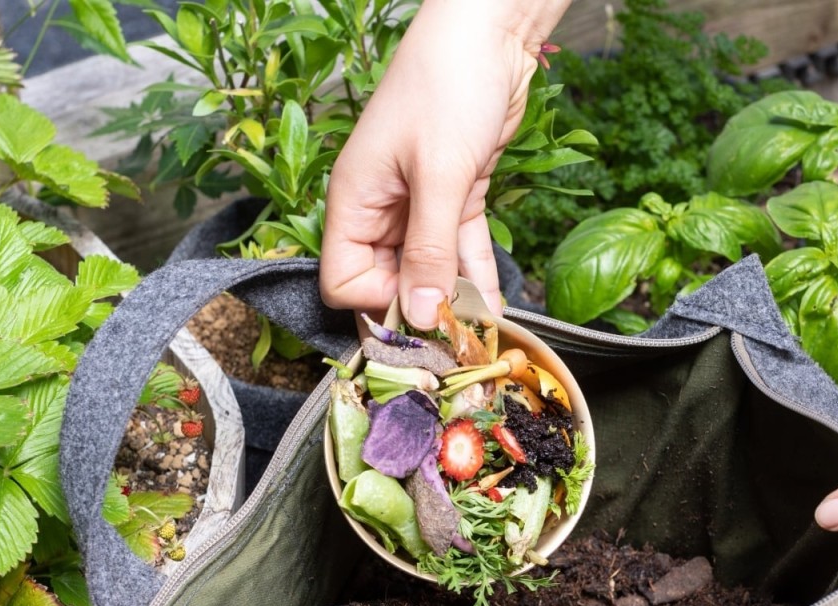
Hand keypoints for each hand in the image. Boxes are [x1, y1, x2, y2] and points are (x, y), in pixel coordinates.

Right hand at [319, 0, 566, 327]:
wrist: (490, 35)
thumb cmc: (448, 85)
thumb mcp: (440, 175)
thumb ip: (430, 250)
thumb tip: (421, 315)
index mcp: (355, 201)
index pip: (344, 281)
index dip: (378, 303)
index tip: (420, 312)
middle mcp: (381, 209)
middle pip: (387, 282)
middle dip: (420, 310)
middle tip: (456, 338)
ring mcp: (419, 205)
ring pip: (429, 271)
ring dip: (454, 300)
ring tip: (481, 333)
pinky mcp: (456, 198)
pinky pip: (460, 251)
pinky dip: (476, 277)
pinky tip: (494, 307)